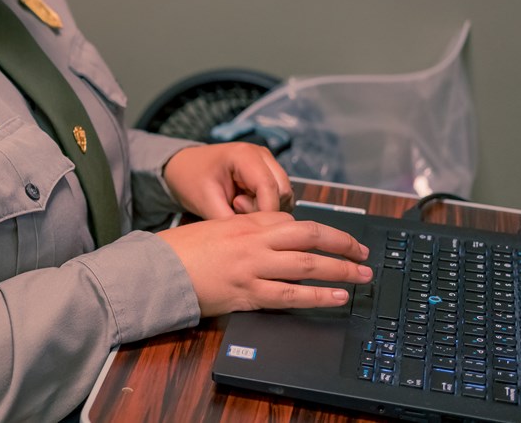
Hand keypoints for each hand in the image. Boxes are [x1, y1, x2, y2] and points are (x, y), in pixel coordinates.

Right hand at [160, 211, 371, 315]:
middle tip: (364, 252)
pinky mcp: (248, 293)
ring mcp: (253, 267)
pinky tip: (337, 298)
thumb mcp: (213, 228)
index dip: (321, 231)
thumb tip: (269, 240)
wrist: (156, 269)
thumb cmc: (179, 249)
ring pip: (308, 265)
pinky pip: (291, 295)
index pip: (293, 221)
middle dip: (342, 244)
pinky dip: (318, 296)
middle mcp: (253, 240)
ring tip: (362, 276)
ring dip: (341, 270)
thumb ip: (243, 231)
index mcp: (245, 222)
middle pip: (310, 236)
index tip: (338, 239)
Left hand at [162, 142, 292, 218]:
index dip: (265, 212)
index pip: (269, 187)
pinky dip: (266, 207)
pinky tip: (243, 206)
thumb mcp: (205, 202)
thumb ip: (230, 221)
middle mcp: (261, 155)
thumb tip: (252, 240)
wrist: (183, 168)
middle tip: (235, 211)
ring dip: (267, 210)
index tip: (251, 229)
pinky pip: (279, 197)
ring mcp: (266, 163)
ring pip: (285, 196)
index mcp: (244, 155)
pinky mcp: (267, 174)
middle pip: (282, 191)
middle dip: (266, 211)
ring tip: (236, 207)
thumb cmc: (190, 180)